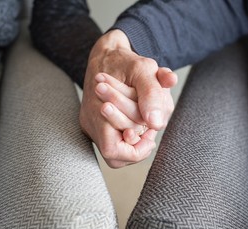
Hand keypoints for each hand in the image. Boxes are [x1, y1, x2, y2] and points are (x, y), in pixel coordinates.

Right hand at [80, 29, 176, 166]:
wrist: (107, 54)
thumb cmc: (125, 61)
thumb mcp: (143, 69)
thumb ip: (152, 94)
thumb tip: (157, 124)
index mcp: (97, 111)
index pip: (113, 151)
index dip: (135, 149)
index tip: (150, 134)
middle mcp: (91, 122)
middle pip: (115, 155)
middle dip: (138, 143)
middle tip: (149, 129)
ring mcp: (91, 124)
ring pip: (115, 150)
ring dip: (134, 141)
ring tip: (145, 124)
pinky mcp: (95, 124)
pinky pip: (113, 139)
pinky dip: (129, 133)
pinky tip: (138, 121)